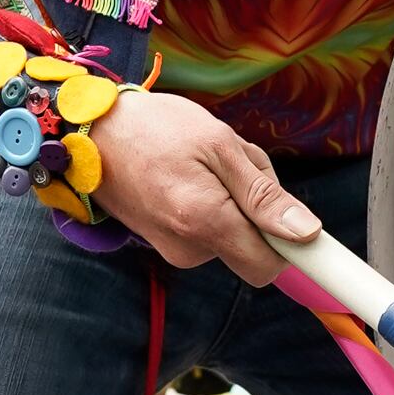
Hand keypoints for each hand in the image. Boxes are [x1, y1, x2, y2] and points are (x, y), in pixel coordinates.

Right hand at [85, 89, 317, 281]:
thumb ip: (263, 193)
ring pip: (232, 234)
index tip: (306, 232)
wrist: (87, 131)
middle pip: (254, 244)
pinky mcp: (165, 243)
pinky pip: (209, 231)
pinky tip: (186, 174)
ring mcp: (174, 250)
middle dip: (256, 207)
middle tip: (232, 163)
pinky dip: (211, 205)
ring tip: (201, 163)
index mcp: (207, 222)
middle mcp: (190, 248)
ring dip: (232, 201)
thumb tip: (306, 233)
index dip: (294, 248)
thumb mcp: (219, 145)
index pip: (271, 266)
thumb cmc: (153, 128)